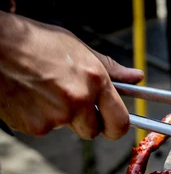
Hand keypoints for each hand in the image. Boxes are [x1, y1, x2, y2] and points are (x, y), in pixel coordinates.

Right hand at [0, 12, 143, 139]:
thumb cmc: (34, 42)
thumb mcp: (78, 48)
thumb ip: (110, 68)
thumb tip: (137, 77)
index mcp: (95, 80)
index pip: (120, 121)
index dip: (118, 127)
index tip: (115, 125)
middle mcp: (79, 101)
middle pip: (94, 131)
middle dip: (87, 122)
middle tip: (73, 103)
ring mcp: (56, 116)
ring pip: (67, 128)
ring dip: (62, 117)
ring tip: (46, 91)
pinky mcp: (34, 126)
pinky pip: (45, 129)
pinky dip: (39, 117)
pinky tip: (30, 96)